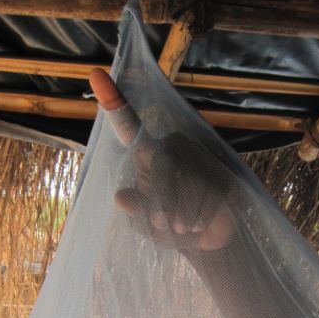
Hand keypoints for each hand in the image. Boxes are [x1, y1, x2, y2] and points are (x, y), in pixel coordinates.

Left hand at [89, 68, 236, 251]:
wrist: (204, 242)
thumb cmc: (168, 227)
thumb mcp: (146, 224)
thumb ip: (135, 211)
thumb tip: (121, 198)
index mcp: (147, 154)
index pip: (129, 126)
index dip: (114, 101)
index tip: (95, 75)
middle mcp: (172, 147)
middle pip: (161, 162)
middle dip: (162, 198)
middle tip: (163, 222)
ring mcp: (199, 156)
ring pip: (188, 183)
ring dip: (181, 214)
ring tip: (182, 226)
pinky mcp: (223, 172)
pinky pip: (208, 194)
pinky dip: (199, 217)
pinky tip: (199, 223)